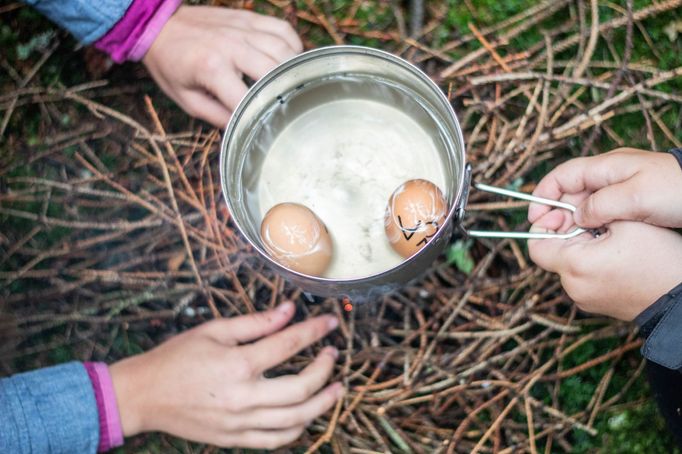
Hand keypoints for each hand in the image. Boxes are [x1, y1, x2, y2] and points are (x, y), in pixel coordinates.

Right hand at [109, 302, 343, 448]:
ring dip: (322, 403)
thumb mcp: (214, 330)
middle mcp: (243, 397)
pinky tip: (307, 416)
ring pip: (295, 419)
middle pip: (301, 387)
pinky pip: (275, 440)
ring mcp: (240, 422)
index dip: (314, 331)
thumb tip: (289, 310)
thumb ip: (255, 322)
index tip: (331, 324)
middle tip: (333, 355)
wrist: (143, 395)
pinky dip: (297, 429)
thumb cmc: (176, 358)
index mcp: (237, 364)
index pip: (289, 345)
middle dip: (325, 369)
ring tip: (336, 388)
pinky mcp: (234, 439)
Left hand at [143, 6, 302, 127]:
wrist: (159, 26)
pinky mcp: (249, 18)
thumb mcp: (187, 100)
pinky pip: (283, 30)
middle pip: (275, 73)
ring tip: (294, 87)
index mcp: (212, 67)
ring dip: (293, 70)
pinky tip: (289, 61)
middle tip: (290, 109)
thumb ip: (218, 117)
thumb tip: (245, 131)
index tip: (268, 128)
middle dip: (285, 94)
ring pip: (284, 50)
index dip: (261, 117)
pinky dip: (294, 46)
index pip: (249, 100)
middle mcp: (232, 45)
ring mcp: (243, 28)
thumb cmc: (171, 64)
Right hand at [528, 148, 681, 228]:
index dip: (543, 196)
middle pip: (569, 194)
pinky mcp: (630, 203)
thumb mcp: (635, 198)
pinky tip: (594, 241)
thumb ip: (600, 206)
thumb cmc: (677, 190)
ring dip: (573, 223)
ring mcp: (619, 189)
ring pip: (584, 206)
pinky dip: (591, 227)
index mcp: (605, 167)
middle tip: (553, 237)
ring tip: (572, 242)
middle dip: (556, 214)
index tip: (535, 218)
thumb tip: (575, 217)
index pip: (560, 177)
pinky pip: (600, 215)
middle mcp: (608, 176)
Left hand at [528, 206, 681, 320]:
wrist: (681, 298)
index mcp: (573, 266)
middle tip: (592, 221)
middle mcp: (572, 287)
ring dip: (580, 247)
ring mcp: (583, 299)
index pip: (535, 244)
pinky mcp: (595, 304)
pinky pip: (581, 278)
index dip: (544, 224)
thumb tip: (569, 210)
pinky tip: (614, 255)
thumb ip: (589, 212)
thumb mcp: (625, 221)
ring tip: (608, 237)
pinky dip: (589, 264)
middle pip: (552, 253)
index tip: (564, 212)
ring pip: (568, 265)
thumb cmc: (658, 258)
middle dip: (566, 232)